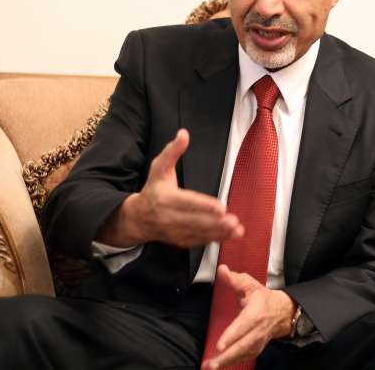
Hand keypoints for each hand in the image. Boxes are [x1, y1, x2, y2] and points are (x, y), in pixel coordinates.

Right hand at [96, 129, 243, 247]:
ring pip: (199, 233)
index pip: (187, 202)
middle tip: (233, 222)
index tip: (221, 207)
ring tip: (237, 230)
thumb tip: (184, 133)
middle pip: (195, 221)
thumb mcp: (159, 168)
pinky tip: (230, 236)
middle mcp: (169, 217)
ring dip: (219, 233)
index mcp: (165, 198)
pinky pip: (199, 241)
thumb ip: (172, 151)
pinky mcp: (180, 241)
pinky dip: (215, 239)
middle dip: (215, 223)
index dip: (204, 206)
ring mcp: (174, 231)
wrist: (138, 218)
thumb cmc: (153, 189)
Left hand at [202, 264, 295, 369]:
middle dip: (226, 357)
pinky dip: (232, 363)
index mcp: (255, 313)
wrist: (283, 312)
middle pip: (242, 346)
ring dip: (226, 363)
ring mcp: (258, 341)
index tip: (220, 345)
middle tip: (211, 364)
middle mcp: (257, 330)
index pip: (242, 327)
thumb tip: (222, 270)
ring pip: (242, 355)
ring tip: (210, 367)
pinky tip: (220, 366)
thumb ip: (234, 279)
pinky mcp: (256, 348)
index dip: (232, 336)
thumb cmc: (263, 299)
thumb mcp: (250, 285)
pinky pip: (244, 358)